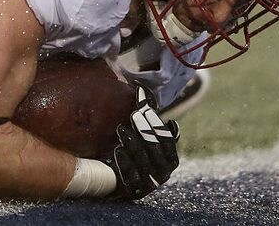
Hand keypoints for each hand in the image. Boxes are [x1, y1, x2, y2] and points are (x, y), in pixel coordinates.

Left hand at [104, 85, 179, 199]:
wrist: (109, 181)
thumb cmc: (128, 151)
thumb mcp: (138, 134)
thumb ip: (145, 115)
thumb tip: (140, 86)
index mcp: (169, 159)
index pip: (168, 142)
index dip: (159, 127)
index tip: (146, 112)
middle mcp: (162, 174)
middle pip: (157, 151)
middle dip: (145, 132)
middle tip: (133, 115)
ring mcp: (149, 185)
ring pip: (144, 164)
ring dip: (133, 145)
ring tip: (120, 129)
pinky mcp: (133, 193)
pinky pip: (130, 178)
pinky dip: (125, 163)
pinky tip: (116, 150)